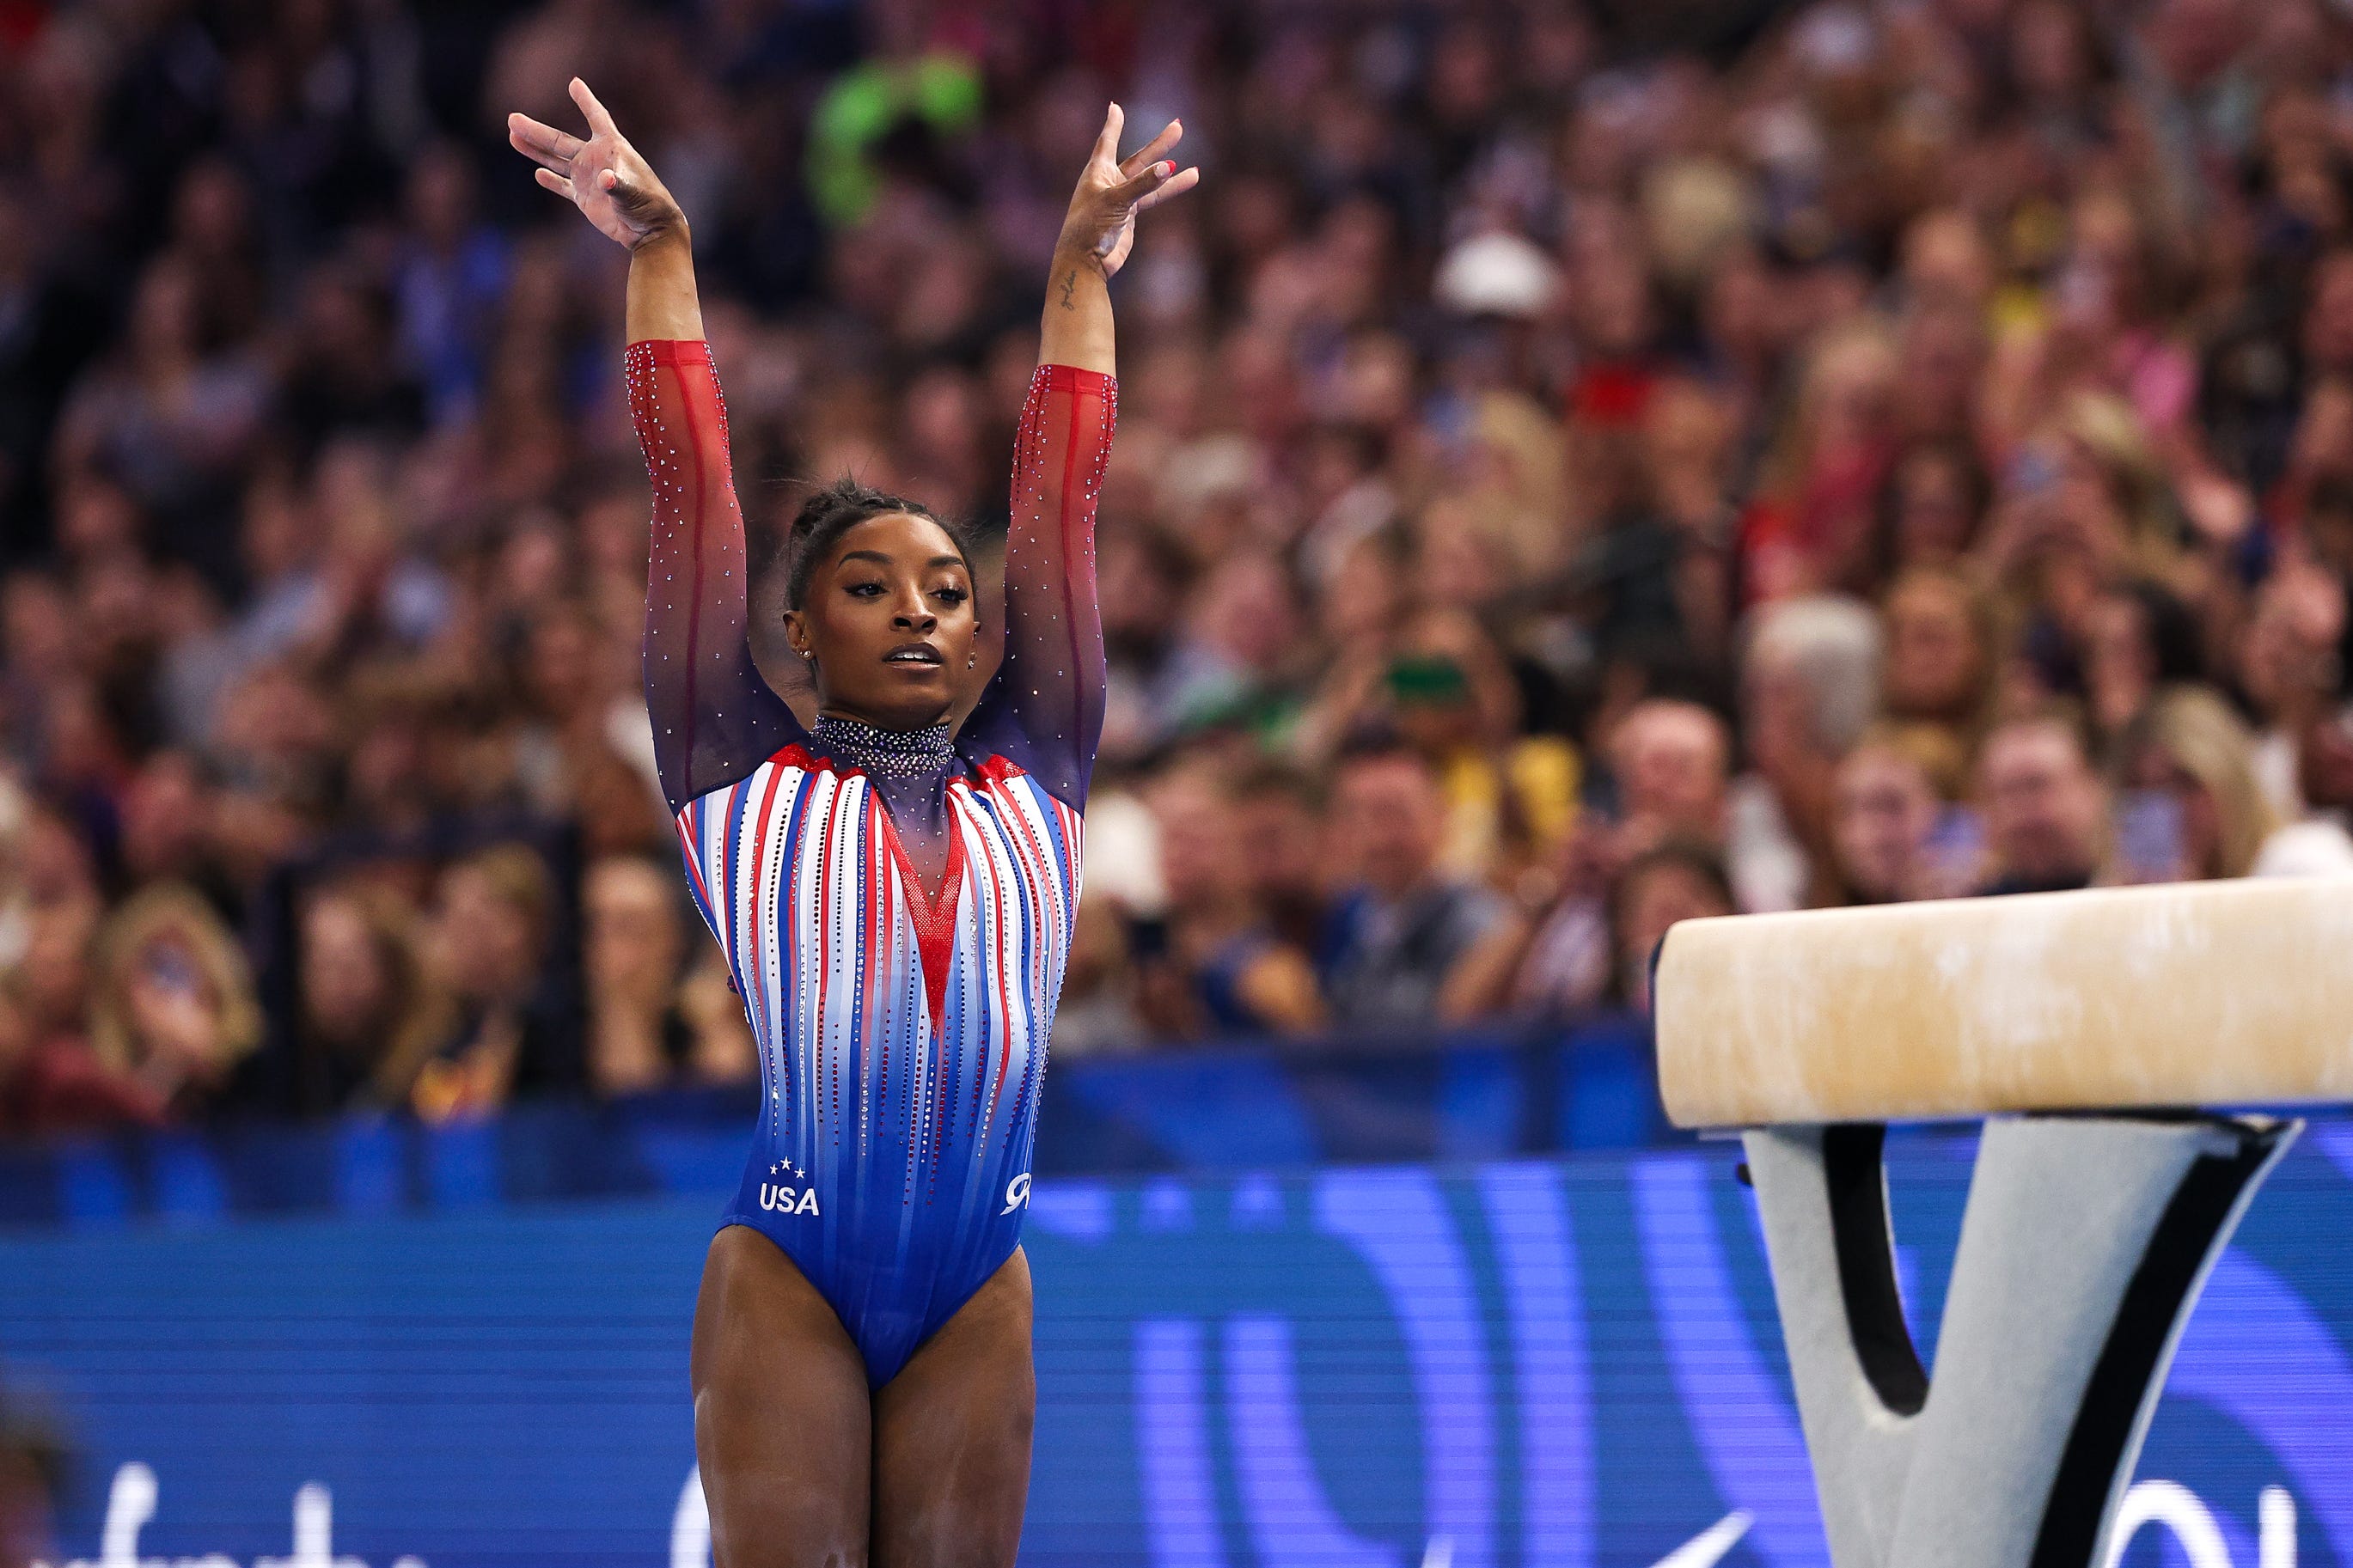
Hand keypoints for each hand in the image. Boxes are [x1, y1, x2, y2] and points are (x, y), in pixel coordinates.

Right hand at [508, 78, 683, 248]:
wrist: (650, 231)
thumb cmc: (648, 205)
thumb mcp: (633, 193)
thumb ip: (618, 185)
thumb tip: (604, 179)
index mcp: (612, 148)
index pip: (597, 117)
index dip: (586, 100)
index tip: (574, 82)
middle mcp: (597, 159)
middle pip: (561, 140)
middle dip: (537, 130)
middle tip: (512, 119)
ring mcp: (588, 178)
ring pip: (556, 160)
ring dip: (535, 150)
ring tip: (513, 136)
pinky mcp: (585, 198)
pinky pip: (563, 186)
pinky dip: (551, 180)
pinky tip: (538, 173)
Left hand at [1056, 103, 1198, 277]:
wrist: (1086, 261)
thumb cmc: (1090, 228)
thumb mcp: (1115, 202)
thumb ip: (1142, 185)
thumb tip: (1167, 168)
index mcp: (1098, 172)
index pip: (1108, 141)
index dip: (1113, 124)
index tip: (1115, 107)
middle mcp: (1110, 181)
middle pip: (1139, 158)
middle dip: (1159, 145)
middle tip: (1178, 126)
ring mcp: (1122, 198)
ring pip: (1150, 179)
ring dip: (1170, 171)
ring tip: (1196, 166)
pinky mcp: (1130, 214)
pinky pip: (1154, 197)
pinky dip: (1169, 188)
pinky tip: (1189, 178)